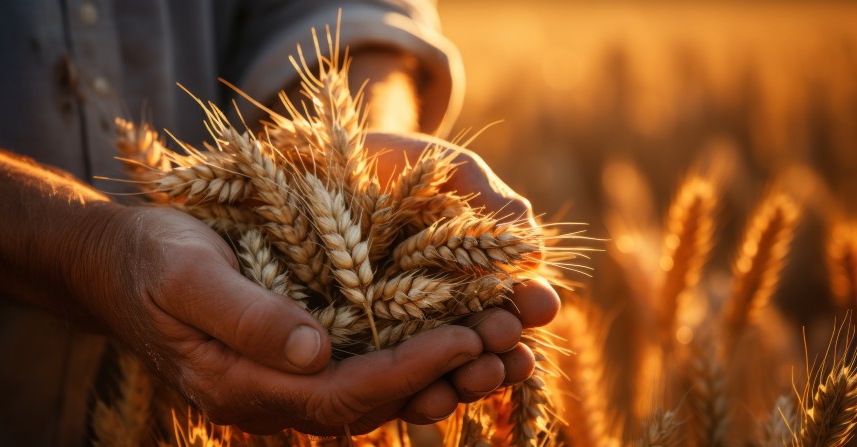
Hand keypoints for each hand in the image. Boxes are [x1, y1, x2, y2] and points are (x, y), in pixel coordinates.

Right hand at [69, 205, 497, 434]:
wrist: (119, 265)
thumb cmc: (149, 258)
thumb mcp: (187, 274)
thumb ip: (246, 314)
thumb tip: (317, 350)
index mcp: (242, 387)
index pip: (344, 393)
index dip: (408, 369)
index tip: (465, 336)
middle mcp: (272, 400)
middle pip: (375, 403)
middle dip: (443, 376)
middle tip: (506, 341)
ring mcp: (287, 384)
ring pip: (379, 394)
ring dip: (442, 373)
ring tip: (504, 344)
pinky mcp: (299, 361)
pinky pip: (367, 370)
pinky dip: (415, 358)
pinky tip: (458, 335)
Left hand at [366, 131, 561, 400]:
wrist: (315, 158)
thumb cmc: (391, 161)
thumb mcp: (446, 170)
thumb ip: (488, 199)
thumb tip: (535, 250)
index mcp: (474, 271)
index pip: (512, 299)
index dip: (530, 304)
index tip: (541, 303)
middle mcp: (444, 308)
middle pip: (484, 342)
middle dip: (501, 347)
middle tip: (505, 340)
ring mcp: (401, 331)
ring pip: (444, 370)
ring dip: (467, 380)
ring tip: (475, 375)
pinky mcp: (358, 347)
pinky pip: (390, 380)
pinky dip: (412, 392)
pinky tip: (425, 397)